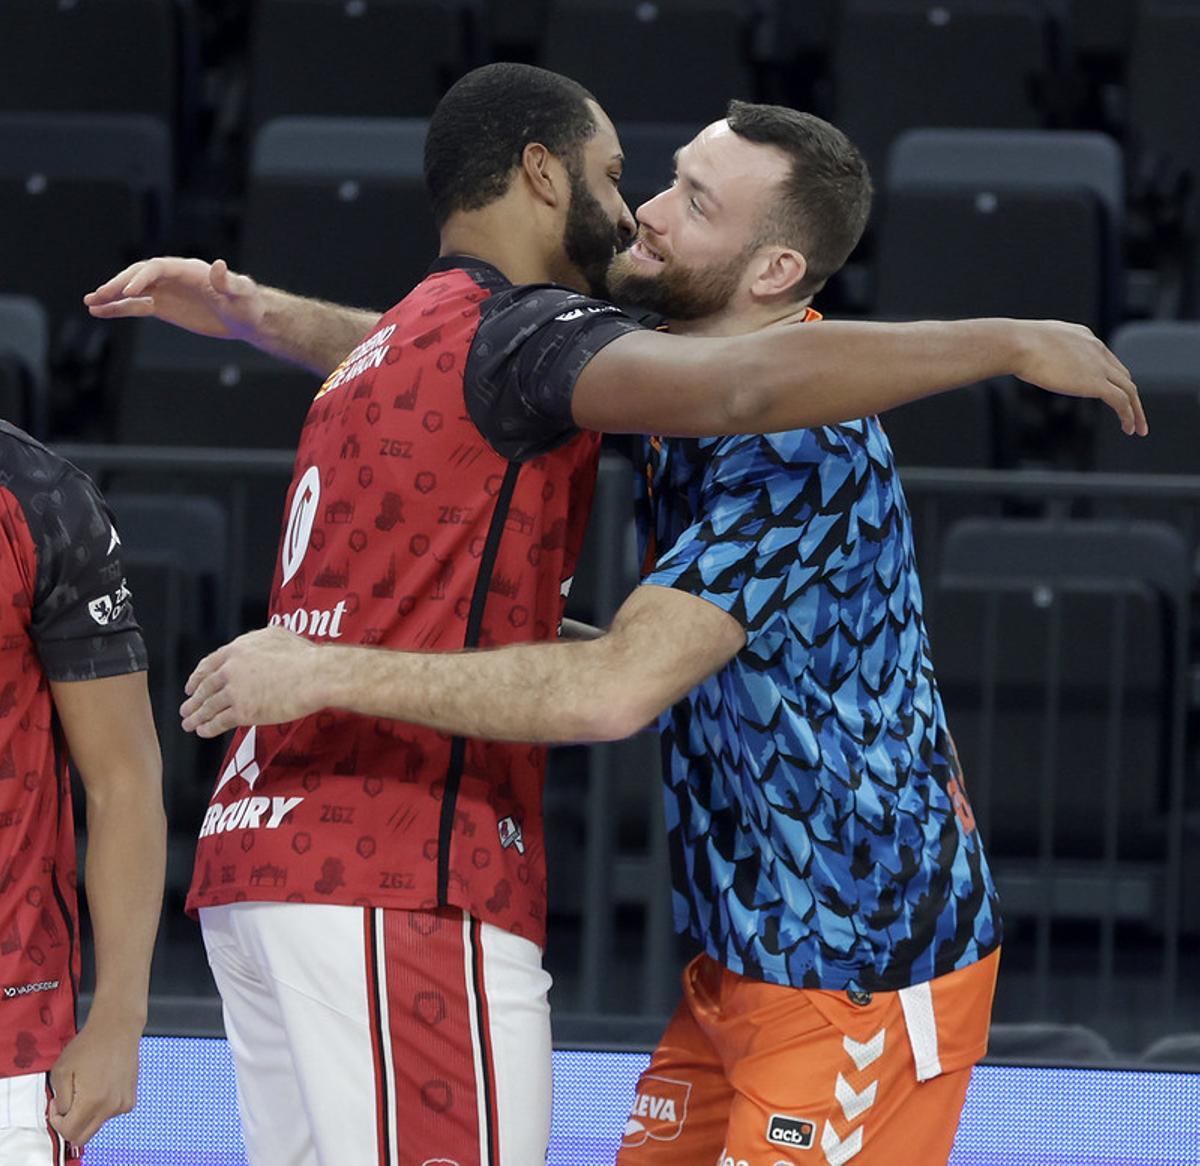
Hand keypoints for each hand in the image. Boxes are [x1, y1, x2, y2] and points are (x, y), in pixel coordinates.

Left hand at [48, 1014, 140, 1146]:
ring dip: (87, 1115)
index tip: (58, 1104)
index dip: (57, 1121)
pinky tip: (101, 1087)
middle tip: (69, 1103)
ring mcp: (123, 1103)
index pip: (68, 1132)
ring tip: (87, 1088)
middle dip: (71, 1125)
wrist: (118, 1028)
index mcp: (92, 1101)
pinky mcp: (131, 1098)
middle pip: (83, 1137)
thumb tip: (63, 1112)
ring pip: (96, 1124)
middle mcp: (110, 1106)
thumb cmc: (90, 1044)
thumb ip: (60, 1099)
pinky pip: (110, 1114)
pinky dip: (102, 1107)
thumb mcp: (61, 1070)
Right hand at [83, 257, 265, 342]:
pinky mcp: (163, 306)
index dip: (143, 277)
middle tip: (99, 295)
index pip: (158, 268)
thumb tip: (219, 265)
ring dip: (112, 296)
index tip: (130, 291)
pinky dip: (119, 308)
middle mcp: (172, 276)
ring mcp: (165, 291)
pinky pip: (136, 305)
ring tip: (90, 303)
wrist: (247, 318)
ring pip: (133, 291)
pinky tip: (100, 311)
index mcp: (188, 269)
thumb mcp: (241, 294)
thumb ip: (229, 282)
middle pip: (139, 276)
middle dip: (119, 285)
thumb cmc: (247, 304)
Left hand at [181, 626, 323, 736]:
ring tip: (189, 724)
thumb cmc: (304, 656)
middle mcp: (231, 670)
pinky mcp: (244, 712)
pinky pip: (219, 722)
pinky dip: (208, 728)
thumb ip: (258, 641)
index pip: (208, 665)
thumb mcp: (277, 636)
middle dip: (193, 700)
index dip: (196, 678)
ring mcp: (235, 692)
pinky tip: (203, 732)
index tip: (190, 687)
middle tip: (185, 709)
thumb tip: (255, 643)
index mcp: (237, 650)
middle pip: (205, 688)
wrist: (315, 676)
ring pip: (208, 706)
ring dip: (196, 717)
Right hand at [1011, 320, 1146, 435]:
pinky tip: (1128, 428)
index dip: (1112, 378)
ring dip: (1135, 410)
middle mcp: (1097, 349)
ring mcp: (1098, 366)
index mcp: (1084, 337)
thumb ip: (1042, 351)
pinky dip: (1129, 416)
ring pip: (1129, 390)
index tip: (1112, 394)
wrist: (1017, 344)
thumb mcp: (1035, 343)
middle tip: (1132, 412)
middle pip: (1123, 375)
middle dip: (1129, 395)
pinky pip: (1121, 401)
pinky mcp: (1095, 382)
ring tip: (1136, 428)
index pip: (1106, 359)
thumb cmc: (1014, 344)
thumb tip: (1027, 360)